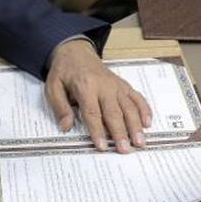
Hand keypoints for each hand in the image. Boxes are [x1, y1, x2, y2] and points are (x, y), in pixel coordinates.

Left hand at [44, 39, 150, 153]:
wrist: (76, 52)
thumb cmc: (64, 72)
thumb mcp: (53, 86)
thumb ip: (60, 107)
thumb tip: (66, 126)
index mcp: (85, 85)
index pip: (92, 112)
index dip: (98, 131)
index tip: (103, 146)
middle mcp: (104, 85)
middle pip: (114, 112)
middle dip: (120, 132)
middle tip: (125, 149)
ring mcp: (116, 85)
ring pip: (128, 106)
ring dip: (135, 125)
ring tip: (140, 142)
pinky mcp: (123, 85)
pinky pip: (136, 97)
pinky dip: (144, 109)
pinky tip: (148, 123)